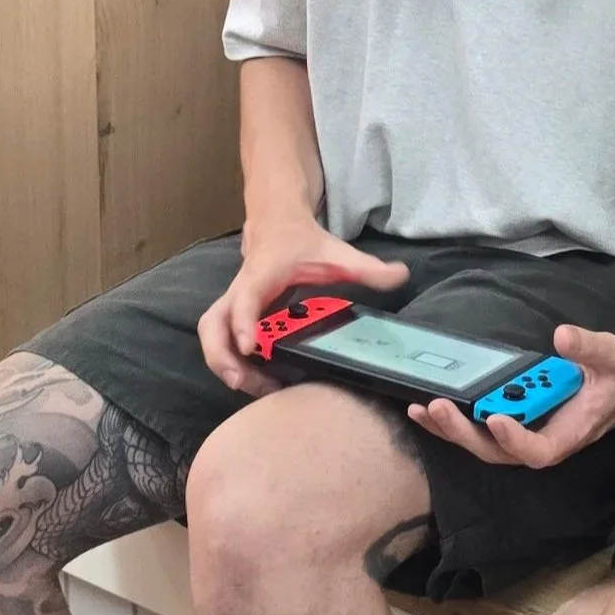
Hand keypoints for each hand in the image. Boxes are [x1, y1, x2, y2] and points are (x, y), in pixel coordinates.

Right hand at [197, 219, 409, 394]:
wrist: (278, 225)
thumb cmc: (304, 243)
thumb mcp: (337, 253)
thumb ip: (369, 268)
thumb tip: (401, 275)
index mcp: (263, 273)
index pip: (246, 299)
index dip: (245, 323)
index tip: (251, 348)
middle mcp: (241, 290)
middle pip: (213, 324)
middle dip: (220, 355)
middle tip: (240, 383)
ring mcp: (234, 304)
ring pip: (212, 335)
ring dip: (223, 364)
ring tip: (252, 389)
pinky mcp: (235, 315)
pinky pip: (222, 341)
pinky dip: (232, 363)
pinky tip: (259, 382)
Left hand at [409, 324, 614, 469]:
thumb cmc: (613, 374)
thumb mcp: (610, 356)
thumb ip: (589, 348)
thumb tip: (561, 336)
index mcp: (568, 433)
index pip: (538, 450)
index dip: (515, 440)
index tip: (494, 419)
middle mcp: (540, 440)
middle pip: (497, 451)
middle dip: (465, 433)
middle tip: (438, 407)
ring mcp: (522, 434)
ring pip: (482, 444)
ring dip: (450, 430)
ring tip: (422, 409)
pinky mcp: (510, 424)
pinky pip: (477, 430)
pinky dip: (450, 423)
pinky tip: (424, 408)